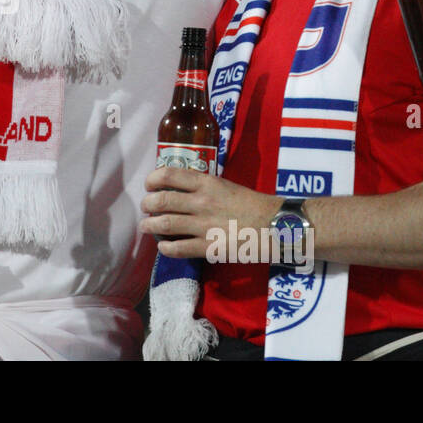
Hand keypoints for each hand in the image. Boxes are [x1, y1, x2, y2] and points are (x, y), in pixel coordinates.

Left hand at [138, 165, 280, 259]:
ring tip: (146, 227)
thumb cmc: (253, 204)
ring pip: (165, 224)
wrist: (276, 226)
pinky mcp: (209, 247)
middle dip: (147, 205)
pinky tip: (163, 246)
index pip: (169, 174)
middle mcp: (202, 202)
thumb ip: (204, 187)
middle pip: (161, 200)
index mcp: (207, 183)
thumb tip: (180, 190)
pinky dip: (165, 247)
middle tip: (146, 208)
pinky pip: (178, 248)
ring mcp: (204, 225)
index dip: (153, 179)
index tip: (149, 185)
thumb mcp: (226, 186)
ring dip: (150, 226)